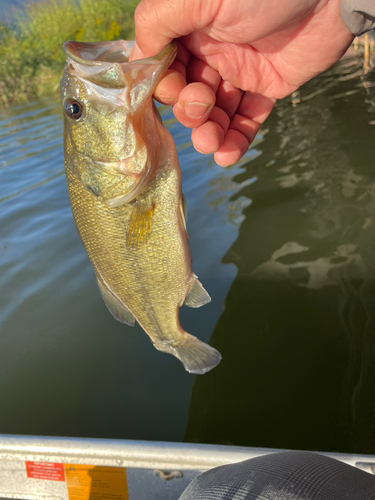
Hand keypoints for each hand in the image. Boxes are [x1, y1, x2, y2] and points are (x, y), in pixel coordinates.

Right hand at [131, 0, 352, 165]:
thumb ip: (158, 21)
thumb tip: (139, 57)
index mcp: (190, 28)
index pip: (163, 69)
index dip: (165, 87)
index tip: (176, 89)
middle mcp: (211, 52)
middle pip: (187, 97)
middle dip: (190, 111)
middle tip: (203, 106)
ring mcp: (239, 73)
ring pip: (215, 115)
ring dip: (209, 134)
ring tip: (211, 143)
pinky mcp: (266, 89)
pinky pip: (246, 120)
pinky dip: (236, 141)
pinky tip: (227, 156)